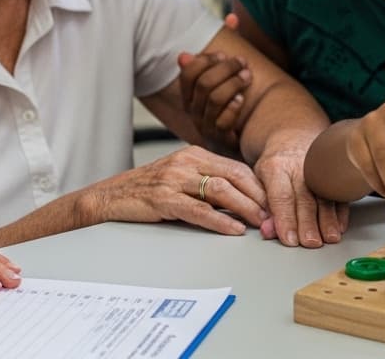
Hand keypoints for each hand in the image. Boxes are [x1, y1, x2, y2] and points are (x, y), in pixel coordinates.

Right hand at [78, 145, 268, 234]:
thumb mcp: (180, 176)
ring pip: (220, 191)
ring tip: (260, 223)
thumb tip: (244, 200)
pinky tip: (233, 230)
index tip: (275, 203)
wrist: (109, 196)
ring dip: (245, 208)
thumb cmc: (148, 189)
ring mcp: (174, 179)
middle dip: (258, 197)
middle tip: (274, 216)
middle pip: (233, 177)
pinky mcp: (163, 199)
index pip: (237, 168)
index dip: (259, 186)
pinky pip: (198, 210)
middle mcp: (186, 162)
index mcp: (194, 154)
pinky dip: (219, 221)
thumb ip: (207, 182)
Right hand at [178, 14, 251, 150]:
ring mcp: (206, 126)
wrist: (244, 140)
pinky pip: (223, 122)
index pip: (188, 73)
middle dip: (225, 69)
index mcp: (191, 94)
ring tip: (248, 76)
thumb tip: (232, 17)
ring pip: (214, 99)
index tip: (224, 55)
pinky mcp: (220, 140)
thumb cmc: (235, 100)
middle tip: (243, 62)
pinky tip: (242, 100)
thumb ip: (231, 45)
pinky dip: (233, 108)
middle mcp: (194, 110)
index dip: (205, 61)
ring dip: (233, 84)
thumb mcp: (230, 73)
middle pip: (204, 84)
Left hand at [254, 131, 347, 246]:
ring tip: (329, 238)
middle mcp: (299, 167)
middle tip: (310, 242)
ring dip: (328, 220)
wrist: (293, 138)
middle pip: (305, 198)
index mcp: (276, 167)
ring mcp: (319, 169)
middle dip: (308, 222)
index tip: (289, 239)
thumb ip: (263, 206)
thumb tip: (267, 231)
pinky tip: (339, 227)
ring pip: (325, 196)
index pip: (281, 196)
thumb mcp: (259, 180)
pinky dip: (341, 212)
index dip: (285, 219)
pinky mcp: (333, 174)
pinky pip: (339, 194)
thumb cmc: (274, 164)